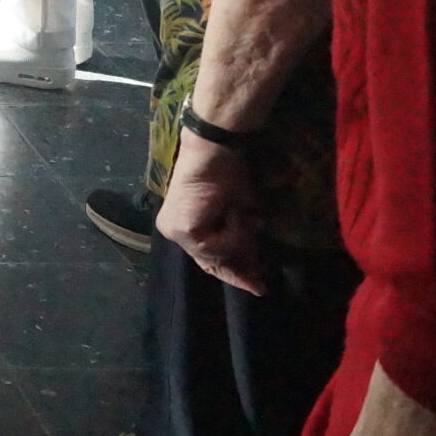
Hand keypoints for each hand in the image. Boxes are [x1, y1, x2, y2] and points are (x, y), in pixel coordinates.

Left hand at [155, 133, 269, 296]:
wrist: (215, 150)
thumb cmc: (227, 173)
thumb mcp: (238, 213)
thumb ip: (240, 238)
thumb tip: (255, 264)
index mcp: (182, 224)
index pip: (207, 259)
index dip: (233, 273)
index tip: (257, 286)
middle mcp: (173, 230)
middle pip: (211, 263)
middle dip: (239, 272)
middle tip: (261, 285)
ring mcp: (175, 231)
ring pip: (218, 255)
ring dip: (239, 238)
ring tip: (240, 213)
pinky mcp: (183, 230)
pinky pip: (217, 246)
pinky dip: (233, 231)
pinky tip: (232, 210)